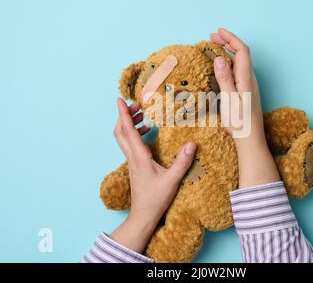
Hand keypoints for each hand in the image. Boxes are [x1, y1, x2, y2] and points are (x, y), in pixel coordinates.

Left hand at [110, 98, 195, 252]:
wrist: (143, 215)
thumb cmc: (155, 198)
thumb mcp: (172, 180)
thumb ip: (182, 162)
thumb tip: (191, 144)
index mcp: (139, 157)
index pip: (128, 131)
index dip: (123, 114)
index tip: (119, 100)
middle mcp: (132, 157)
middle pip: (120, 131)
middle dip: (125, 115)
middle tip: (136, 105)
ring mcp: (131, 161)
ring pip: (123, 138)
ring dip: (130, 124)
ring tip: (144, 116)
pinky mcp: (134, 165)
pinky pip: (130, 145)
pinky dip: (136, 134)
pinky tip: (149, 133)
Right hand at [211, 28, 279, 187]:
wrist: (251, 140)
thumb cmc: (239, 122)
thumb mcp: (229, 99)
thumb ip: (225, 78)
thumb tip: (220, 57)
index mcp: (246, 78)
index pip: (241, 50)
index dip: (231, 38)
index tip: (218, 31)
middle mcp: (250, 79)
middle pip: (242, 53)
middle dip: (228, 42)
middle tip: (213, 37)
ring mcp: (250, 86)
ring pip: (241, 62)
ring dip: (229, 51)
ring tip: (216, 48)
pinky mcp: (248, 92)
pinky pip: (239, 70)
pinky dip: (230, 62)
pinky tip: (222, 67)